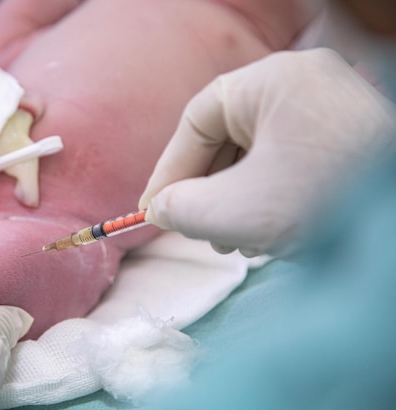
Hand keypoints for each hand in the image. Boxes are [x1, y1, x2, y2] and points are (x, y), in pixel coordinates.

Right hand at [139, 48, 395, 256]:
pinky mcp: (349, 138)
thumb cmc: (328, 206)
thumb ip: (182, 208)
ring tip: (237, 243)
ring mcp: (331, 109)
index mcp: (273, 79)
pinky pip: (291, 162)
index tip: (153, 210)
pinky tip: (271, 233)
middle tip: (197, 232)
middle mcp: (304, 83)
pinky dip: (271, 197)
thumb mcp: (235, 210)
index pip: (198, 121)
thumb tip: (161, 210)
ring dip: (238, 201)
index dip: (169, 170)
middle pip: (229, 139)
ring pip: (259, 155)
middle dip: (208, 193)